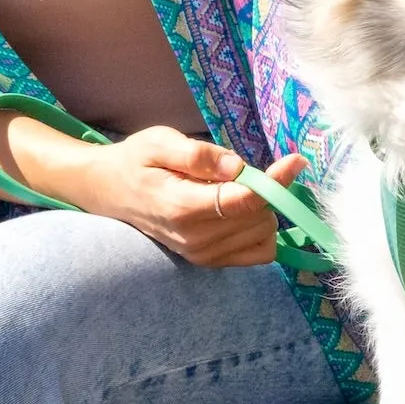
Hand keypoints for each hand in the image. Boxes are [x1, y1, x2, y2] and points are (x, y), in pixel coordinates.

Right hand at [79, 128, 308, 267]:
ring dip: (262, 210)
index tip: (296, 160)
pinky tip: (243, 211)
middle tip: (242, 169)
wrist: (108, 191)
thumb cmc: (135, 160)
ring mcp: (202, 255)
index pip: (245, 201)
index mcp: (184, 208)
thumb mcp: (160, 142)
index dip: (276, 181)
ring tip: (234, 189)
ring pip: (263, 236)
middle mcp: (196, 239)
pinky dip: (260, 231)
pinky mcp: (209, 262)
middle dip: (265, 191)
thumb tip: (238, 166)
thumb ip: (199, 155)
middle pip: (259, 219)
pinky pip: (257, 254)